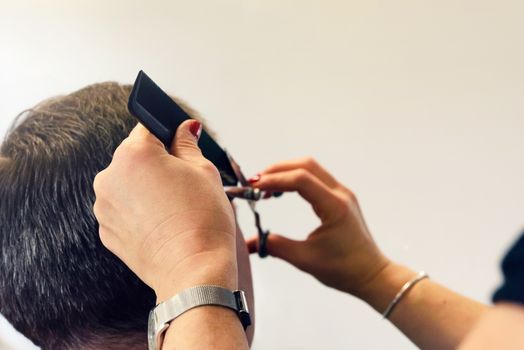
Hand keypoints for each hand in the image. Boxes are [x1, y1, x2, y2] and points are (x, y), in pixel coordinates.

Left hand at [93, 120, 236, 302]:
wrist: (194, 271)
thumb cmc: (203, 219)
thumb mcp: (204, 171)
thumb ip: (187, 143)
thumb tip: (184, 127)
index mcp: (134, 154)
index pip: (148, 128)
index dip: (168, 136)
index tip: (181, 148)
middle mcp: (109, 176)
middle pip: (135, 157)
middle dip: (157, 164)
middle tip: (183, 185)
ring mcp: (104, 206)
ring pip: (128, 184)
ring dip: (146, 188)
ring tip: (173, 208)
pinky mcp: (106, 231)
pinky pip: (123, 209)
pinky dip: (139, 212)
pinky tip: (161, 224)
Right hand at [247, 158, 389, 296]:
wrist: (372, 275)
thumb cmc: (343, 270)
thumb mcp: (305, 260)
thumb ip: (276, 246)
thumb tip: (247, 244)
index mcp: (334, 207)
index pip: (301, 180)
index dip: (275, 180)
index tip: (254, 188)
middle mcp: (341, 194)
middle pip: (306, 165)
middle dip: (277, 170)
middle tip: (255, 183)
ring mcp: (342, 193)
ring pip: (311, 168)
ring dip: (286, 172)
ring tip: (265, 187)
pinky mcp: (340, 198)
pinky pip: (316, 177)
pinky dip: (296, 179)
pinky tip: (282, 192)